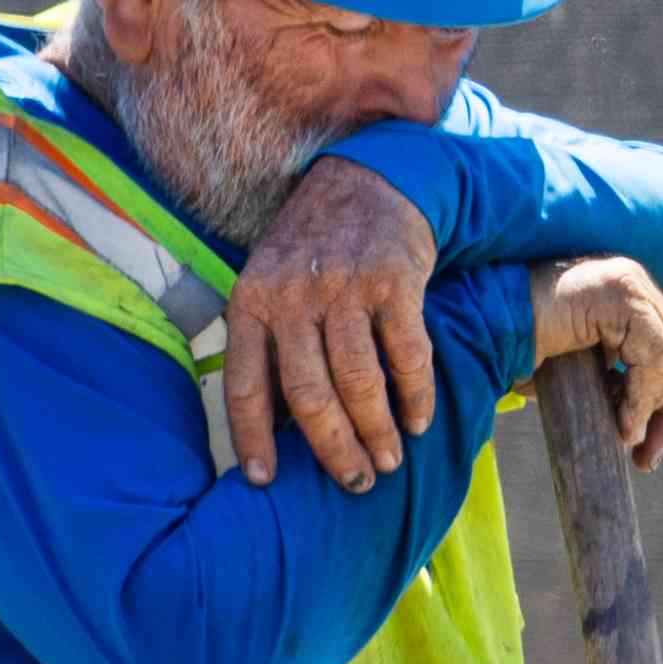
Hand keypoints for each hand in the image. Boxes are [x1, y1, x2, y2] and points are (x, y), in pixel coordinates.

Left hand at [225, 157, 435, 492]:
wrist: (364, 182)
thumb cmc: (311, 251)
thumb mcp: (268, 285)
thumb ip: (266, 344)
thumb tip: (271, 430)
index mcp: (251, 302)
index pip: (244, 384)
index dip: (253, 437)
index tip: (263, 480)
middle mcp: (292, 296)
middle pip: (309, 395)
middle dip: (334, 450)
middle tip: (356, 482)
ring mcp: (344, 287)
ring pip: (358, 383)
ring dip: (377, 432)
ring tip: (389, 460)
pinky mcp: (393, 281)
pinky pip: (407, 355)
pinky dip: (415, 396)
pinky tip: (418, 420)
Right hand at [528, 256, 662, 471]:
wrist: (475, 328)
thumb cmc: (515, 354)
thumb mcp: (584, 377)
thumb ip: (621, 385)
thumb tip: (652, 426)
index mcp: (633, 299)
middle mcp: (638, 284)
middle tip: (649, 457)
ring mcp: (631, 282)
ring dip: (658, 412)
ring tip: (625, 440)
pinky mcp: (619, 291)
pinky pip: (656, 356)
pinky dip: (644, 398)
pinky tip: (620, 421)